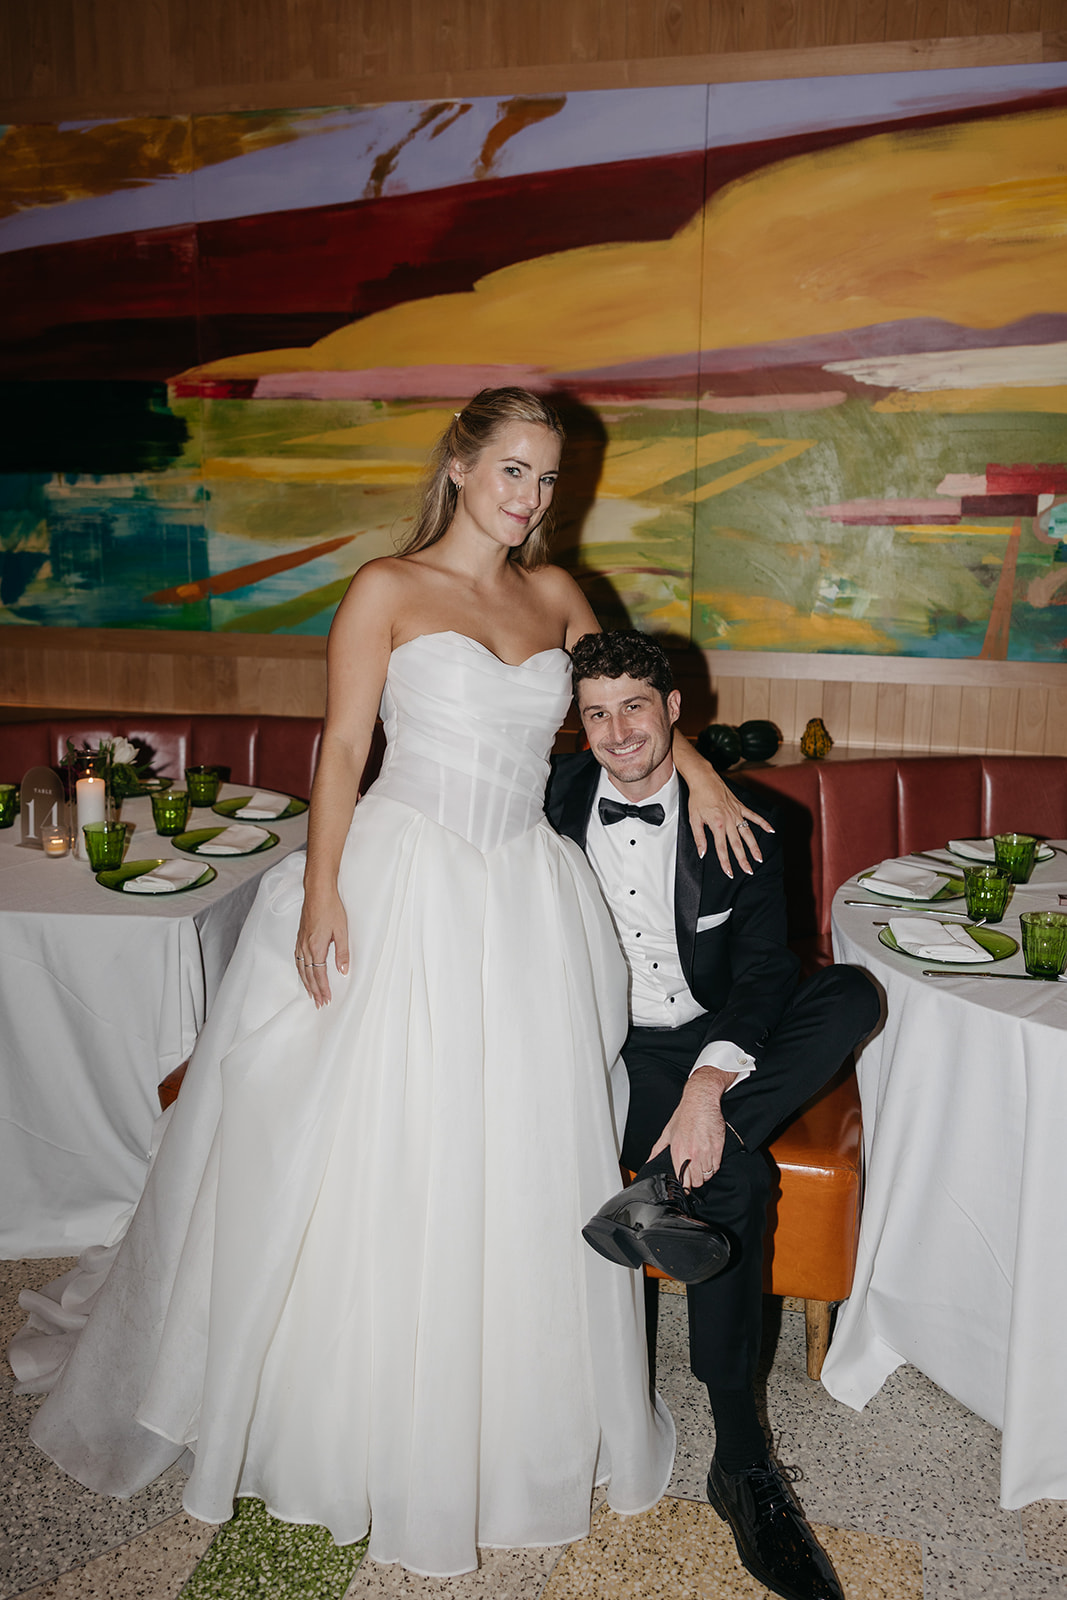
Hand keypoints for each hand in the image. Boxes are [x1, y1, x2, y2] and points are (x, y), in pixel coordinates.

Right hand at [294, 888, 348, 1007]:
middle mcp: (305, 947)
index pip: (319, 974)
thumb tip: (344, 971)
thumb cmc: (331, 908)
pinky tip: (303, 974)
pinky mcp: (299, 937)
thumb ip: (343, 953)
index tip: (326, 999)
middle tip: (319, 1004)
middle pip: (308, 975)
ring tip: (311, 994)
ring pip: (301, 969)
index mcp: (316, 947)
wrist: (318, 892)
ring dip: (306, 983)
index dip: (323, 989)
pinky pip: (297, 959)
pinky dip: (300, 971)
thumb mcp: (342, 931)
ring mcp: (300, 942)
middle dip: (314, 991)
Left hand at [649, 1066, 735, 1187]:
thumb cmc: (684, 1115)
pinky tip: (709, 1158)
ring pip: (708, 1176)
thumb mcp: (667, 1132)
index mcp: (678, 1152)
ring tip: (701, 1164)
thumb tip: (650, 1161)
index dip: (683, 1185)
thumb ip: (658, 1149)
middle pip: (697, 1182)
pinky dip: (713, 1166)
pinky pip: (717, 1166)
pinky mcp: (717, 1148)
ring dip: (705, 1173)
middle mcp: (692, 1155)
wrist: (700, 1101)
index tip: (684, 1183)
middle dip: (695, 1180)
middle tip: (693, 1173)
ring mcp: (706, 1152)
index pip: (682, 1181)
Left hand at [686, 781, 771, 877]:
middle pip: (738, 844)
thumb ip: (699, 838)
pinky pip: (754, 816)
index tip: (729, 873)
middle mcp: (729, 820)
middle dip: (743, 859)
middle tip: (749, 871)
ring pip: (748, 833)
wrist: (704, 779)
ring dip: (754, 847)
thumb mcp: (694, 819)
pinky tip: (771, 831)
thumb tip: (702, 853)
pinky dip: (763, 823)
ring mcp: (737, 813)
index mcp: (717, 824)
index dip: (725, 862)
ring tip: (759, 858)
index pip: (722, 848)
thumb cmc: (698, 798)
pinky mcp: (741, 806)